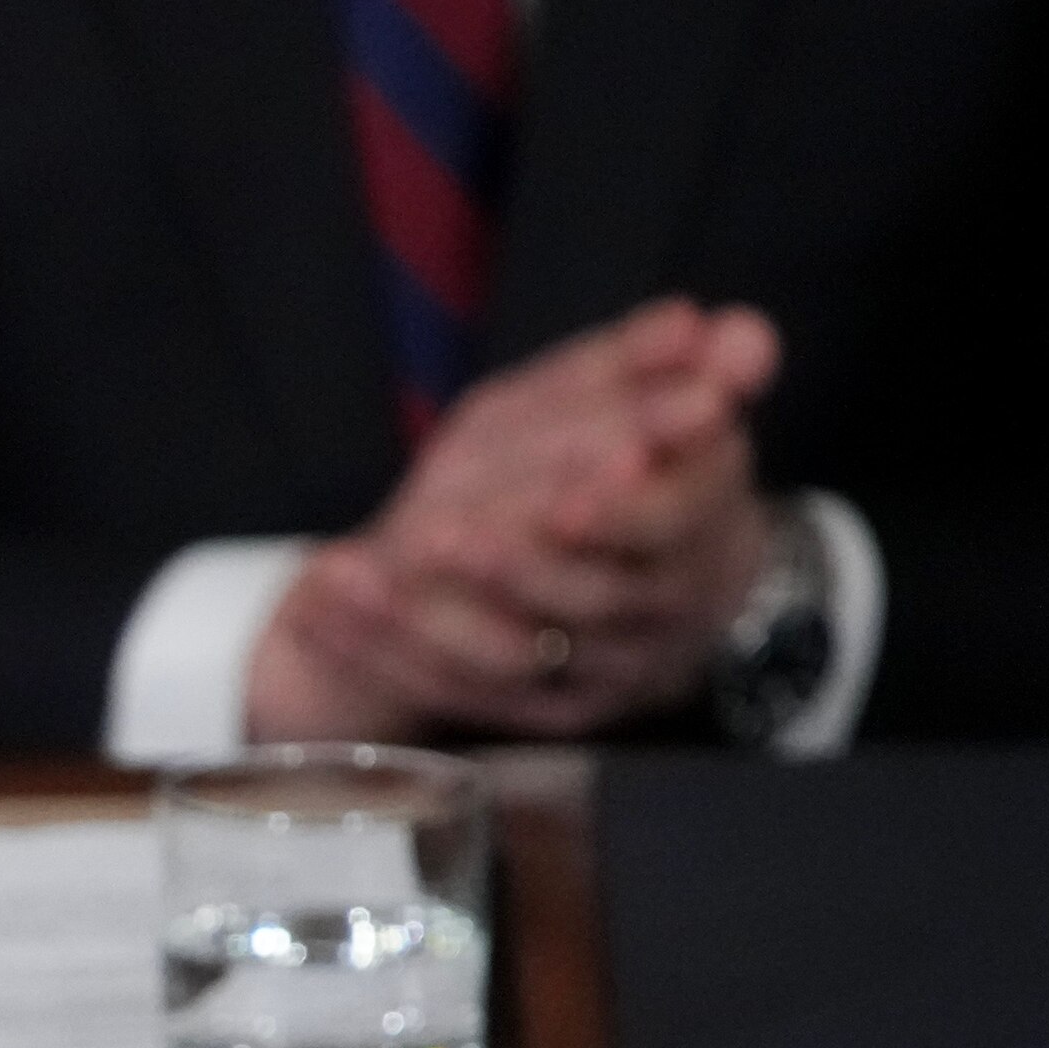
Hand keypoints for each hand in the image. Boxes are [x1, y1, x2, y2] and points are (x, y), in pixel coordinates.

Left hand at [249, 298, 782, 741]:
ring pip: (515, 656)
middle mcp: (666, 609)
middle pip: (593, 599)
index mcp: (705, 521)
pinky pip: (458, 692)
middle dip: (511, 569)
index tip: (564, 501)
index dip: (622, 515)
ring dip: (424, 620)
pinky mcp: (544, 710)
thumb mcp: (635, 398)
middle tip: (435, 536)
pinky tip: (317, 609)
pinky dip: (383, 653)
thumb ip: (664, 366)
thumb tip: (731, 337)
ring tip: (353, 573)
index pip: (674, 524)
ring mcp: (607, 670)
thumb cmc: (627, 456)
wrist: (635, 557)